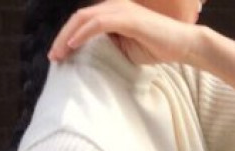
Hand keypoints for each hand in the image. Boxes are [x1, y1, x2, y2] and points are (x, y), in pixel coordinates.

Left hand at [48, 0, 199, 67]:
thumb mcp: (125, 50)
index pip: (83, 22)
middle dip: (62, 37)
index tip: (58, 56)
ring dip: (68, 37)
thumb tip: (89, 58)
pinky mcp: (128, 18)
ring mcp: (121, 10)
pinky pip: (99, 24)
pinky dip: (84, 33)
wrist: (182, 45)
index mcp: (113, 13)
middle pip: (79, 18)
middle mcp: (114, 7)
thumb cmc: (156, 48)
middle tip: (53, 57)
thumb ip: (108, 48)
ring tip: (59, 54)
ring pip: (85, 19)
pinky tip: (74, 45)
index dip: (67, 37)